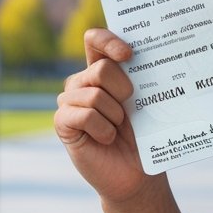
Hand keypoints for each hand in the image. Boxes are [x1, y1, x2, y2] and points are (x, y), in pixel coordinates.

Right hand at [54, 28, 155, 203]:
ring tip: (117, 128)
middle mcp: (83, 81)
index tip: (129, 54)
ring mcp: (69, 101)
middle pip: (102, 69)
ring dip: (115, 115)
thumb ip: (139, 76)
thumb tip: (149, 54)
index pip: (95, 40)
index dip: (108, 40)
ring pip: (95, 94)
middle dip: (123, 90)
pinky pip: (85, 115)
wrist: (136, 172)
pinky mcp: (62, 122)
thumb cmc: (143, 134)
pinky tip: (107, 138)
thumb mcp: (145, 100)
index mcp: (102, 69)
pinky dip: (103, 129)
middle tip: (129, 112)